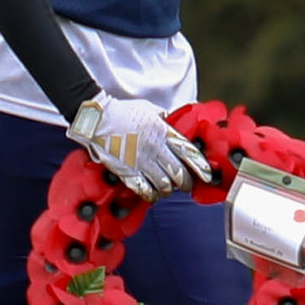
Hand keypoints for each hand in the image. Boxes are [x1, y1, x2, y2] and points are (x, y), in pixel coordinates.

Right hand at [70, 95, 210, 196]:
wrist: (96, 119)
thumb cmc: (122, 112)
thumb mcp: (148, 110)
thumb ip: (163, 119)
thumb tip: (172, 123)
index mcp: (162, 132)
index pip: (188, 151)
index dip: (200, 165)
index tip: (207, 175)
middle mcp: (154, 148)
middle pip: (179, 172)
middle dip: (186, 182)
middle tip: (187, 185)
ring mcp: (140, 161)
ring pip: (164, 184)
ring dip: (168, 189)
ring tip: (167, 189)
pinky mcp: (127, 172)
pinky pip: (144, 189)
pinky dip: (151, 194)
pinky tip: (152, 193)